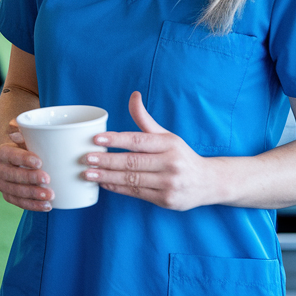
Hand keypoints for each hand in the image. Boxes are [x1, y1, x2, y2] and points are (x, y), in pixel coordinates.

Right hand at [0, 122, 52, 211]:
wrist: (24, 160)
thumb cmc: (30, 146)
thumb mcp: (29, 138)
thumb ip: (24, 132)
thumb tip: (14, 128)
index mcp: (1, 153)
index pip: (9, 156)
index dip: (23, 159)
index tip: (40, 161)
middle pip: (11, 175)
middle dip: (29, 179)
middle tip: (47, 179)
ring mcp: (2, 184)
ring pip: (14, 191)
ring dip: (32, 195)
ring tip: (50, 195)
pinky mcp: (9, 196)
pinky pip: (19, 203)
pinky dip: (33, 206)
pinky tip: (46, 206)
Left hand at [84, 91, 218, 210]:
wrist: (209, 182)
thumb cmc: (181, 155)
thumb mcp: (166, 135)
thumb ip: (145, 119)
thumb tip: (133, 95)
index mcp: (169, 144)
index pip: (138, 140)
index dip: (116, 140)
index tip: (97, 139)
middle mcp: (170, 163)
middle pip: (132, 162)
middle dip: (106, 160)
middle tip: (86, 158)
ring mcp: (169, 183)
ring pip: (131, 179)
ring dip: (107, 176)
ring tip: (88, 173)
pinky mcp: (166, 200)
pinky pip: (137, 193)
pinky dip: (118, 188)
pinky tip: (104, 183)